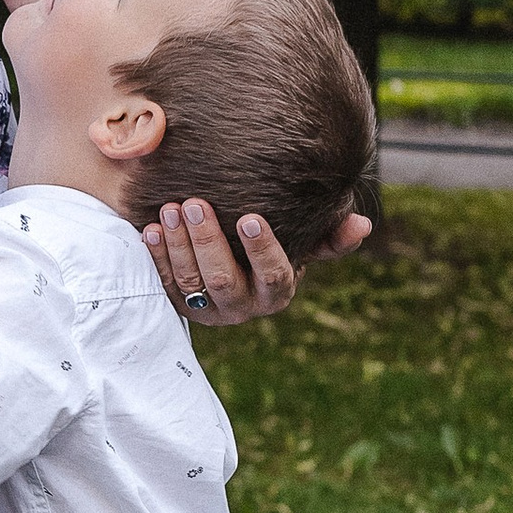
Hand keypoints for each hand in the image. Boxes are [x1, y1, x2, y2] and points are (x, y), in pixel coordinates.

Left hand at [143, 199, 372, 326]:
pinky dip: (158, 257)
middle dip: (208, 242)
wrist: (233, 267)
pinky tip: (150, 229)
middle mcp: (243, 306)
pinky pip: (165, 285)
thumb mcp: (303, 244)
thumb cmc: (273, 248)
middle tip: (194, 203)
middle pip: (224, 280)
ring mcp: (208, 309)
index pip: (274, 275)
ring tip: (171, 209)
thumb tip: (362, 224)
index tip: (248, 216)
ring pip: (191, 283)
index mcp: (277, 293)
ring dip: (179, 246)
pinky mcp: (179, 304)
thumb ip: (331, 236)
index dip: (262, 249)